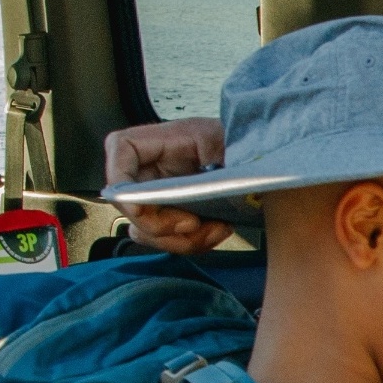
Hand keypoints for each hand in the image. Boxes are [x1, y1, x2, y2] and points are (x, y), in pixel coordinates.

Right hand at [104, 118, 234, 253]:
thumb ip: (204, 161)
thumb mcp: (226, 143)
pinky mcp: (169, 214)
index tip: (140, 208)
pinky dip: (191, 243)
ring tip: (216, 229)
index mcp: (159, 139)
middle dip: (160, 224)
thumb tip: (182, 191)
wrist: (263, 162)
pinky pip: (165, 239)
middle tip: (194, 224)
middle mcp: (150, 166)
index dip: (121, 181)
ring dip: (180, 239)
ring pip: (144, 229)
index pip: (119, 148)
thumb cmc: (245, 145)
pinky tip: (216, 230)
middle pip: (128, 202)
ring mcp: (156, 192)